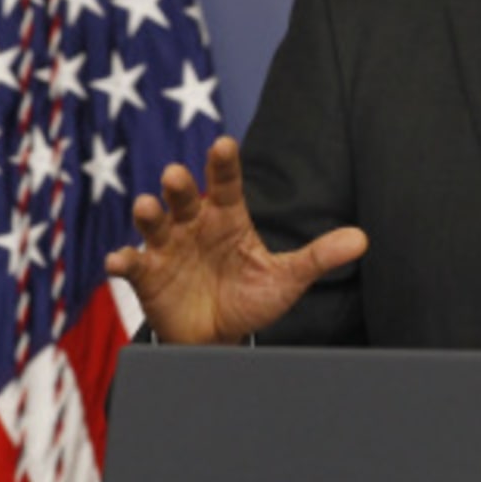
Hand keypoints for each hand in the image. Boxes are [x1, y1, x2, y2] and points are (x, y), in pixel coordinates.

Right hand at [103, 135, 367, 344]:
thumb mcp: (287, 278)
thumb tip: (363, 239)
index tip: (223, 144)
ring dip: (148, 214)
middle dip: (180, 187)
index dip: (223, 165)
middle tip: (176, 175)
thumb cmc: (251, 297)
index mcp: (229, 218)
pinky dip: (123, 262)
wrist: (219, 336)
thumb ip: (319, 257)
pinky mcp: (148, 276)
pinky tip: (118, 260)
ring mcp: (168, 249)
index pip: (226, 184)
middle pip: (186, 199)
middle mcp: (195, 225)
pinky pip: (133, 266)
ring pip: (155, 224)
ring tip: (146, 205)